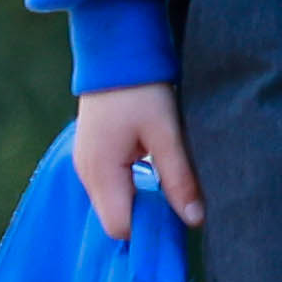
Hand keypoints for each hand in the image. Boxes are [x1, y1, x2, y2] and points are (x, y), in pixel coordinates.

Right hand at [69, 79, 198, 238]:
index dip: (150, 229)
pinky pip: (112, 186)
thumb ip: (179, 178)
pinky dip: (132, 187)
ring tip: (170, 187)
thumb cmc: (142, 89)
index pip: (120, 227)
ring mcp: (86, 164)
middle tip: (179, 203)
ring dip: (141, 202)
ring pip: (114, 202)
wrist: (116, 52)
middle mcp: (86, 174)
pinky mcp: (93, 154)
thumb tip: (195, 220)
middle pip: (115, 219)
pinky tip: (154, 172)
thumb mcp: (167, 133)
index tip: (179, 220)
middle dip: (147, 218)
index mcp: (101, 172)